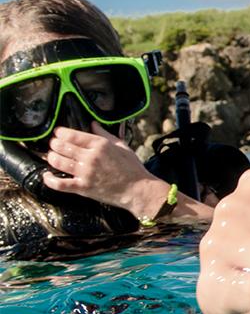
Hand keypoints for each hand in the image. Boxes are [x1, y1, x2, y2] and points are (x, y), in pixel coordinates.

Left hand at [43, 123, 170, 216]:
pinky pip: (60, 184)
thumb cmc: (132, 168)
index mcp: (100, 145)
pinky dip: (50, 180)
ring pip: (58, 162)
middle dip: (54, 144)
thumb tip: (93, 124)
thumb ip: (105, 134)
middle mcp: (90, 157)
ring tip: (51, 156)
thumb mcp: (121, 146)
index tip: (58, 133)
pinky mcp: (83, 187)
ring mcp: (86, 173)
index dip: (60, 132)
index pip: (72, 135)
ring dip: (51, 157)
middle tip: (54, 144)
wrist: (138, 189)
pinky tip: (47, 175)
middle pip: (62, 146)